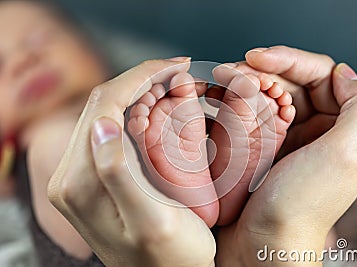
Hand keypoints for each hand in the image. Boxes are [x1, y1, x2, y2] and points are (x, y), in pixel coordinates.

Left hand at [47, 58, 215, 266]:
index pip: (106, 106)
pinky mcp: (92, 176)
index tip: (176, 65)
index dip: (141, 77)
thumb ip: (118, 175)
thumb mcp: (152, 222)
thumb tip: (101, 125)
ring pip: (106, 112)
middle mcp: (70, 175)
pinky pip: (110, 128)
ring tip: (172, 85)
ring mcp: (79, 175)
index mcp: (81, 183)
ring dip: (138, 92)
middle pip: (102, 104)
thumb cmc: (170, 258)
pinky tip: (157, 108)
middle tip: (178, 72)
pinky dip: (135, 110)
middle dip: (141, 79)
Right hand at [215, 46, 356, 265]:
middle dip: (261, 70)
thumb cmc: (301, 204)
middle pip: (291, 82)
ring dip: (246, 82)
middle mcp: (318, 130)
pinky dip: (238, 102)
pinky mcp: (263, 148)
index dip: (290, 60)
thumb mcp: (346, 155)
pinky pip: (253, 114)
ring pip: (269, 95)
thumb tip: (343, 73)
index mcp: (343, 128)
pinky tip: (222, 98)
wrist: (263, 244)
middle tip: (231, 69)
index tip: (257, 58)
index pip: (321, 76)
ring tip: (223, 79)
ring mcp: (289, 139)